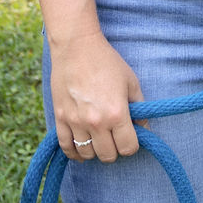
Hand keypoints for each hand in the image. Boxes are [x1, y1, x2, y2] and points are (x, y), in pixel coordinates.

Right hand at [50, 30, 144, 161]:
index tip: (131, 136)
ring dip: (95, 150)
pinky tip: (81, 148)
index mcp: (116, 113)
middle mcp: (96, 122)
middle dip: (115, 149)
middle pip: (108, 155)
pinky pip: (66, 147)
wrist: (76, 47)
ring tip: (99, 138)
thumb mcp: (131, 81)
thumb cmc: (107, 61)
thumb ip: (140, 108)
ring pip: (87, 155)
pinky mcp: (60, 119)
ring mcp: (75, 122)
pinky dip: (74, 152)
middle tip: (115, 136)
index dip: (132, 144)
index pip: (128, 147)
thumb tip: (143, 128)